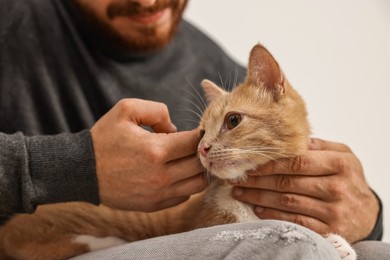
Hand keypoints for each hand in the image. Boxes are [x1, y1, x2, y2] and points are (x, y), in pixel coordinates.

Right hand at [90, 98, 205, 211]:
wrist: (81, 171)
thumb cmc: (104, 138)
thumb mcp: (126, 110)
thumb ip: (157, 111)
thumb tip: (175, 128)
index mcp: (156, 150)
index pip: (194, 142)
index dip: (200, 134)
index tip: (197, 130)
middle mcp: (161, 176)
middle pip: (200, 164)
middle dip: (201, 151)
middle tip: (194, 145)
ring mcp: (158, 194)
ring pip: (197, 184)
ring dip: (197, 170)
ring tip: (187, 159)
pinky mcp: (154, 205)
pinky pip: (184, 196)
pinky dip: (186, 184)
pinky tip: (176, 173)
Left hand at [230, 138, 379, 242]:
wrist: (367, 212)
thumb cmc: (349, 179)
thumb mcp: (343, 156)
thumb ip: (321, 146)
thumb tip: (293, 138)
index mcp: (339, 164)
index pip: (297, 162)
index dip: (270, 163)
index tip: (249, 164)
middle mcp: (337, 187)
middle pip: (288, 182)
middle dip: (258, 181)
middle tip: (236, 179)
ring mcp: (332, 211)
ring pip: (287, 202)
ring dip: (259, 197)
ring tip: (240, 192)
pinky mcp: (328, 230)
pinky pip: (294, 221)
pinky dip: (273, 215)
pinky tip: (257, 209)